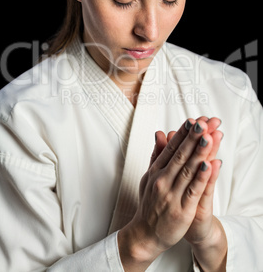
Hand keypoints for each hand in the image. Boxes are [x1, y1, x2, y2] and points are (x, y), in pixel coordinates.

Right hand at [118, 117, 222, 270]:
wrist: (145, 234)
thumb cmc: (149, 204)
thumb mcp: (149, 176)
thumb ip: (157, 154)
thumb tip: (161, 133)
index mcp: (156, 170)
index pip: (171, 148)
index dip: (183, 133)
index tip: (193, 120)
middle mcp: (162, 180)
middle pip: (180, 155)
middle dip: (193, 138)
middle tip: (203, 123)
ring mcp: (171, 195)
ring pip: (187, 170)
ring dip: (199, 153)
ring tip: (208, 137)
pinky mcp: (181, 210)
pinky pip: (193, 191)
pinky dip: (201, 177)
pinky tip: (208, 165)